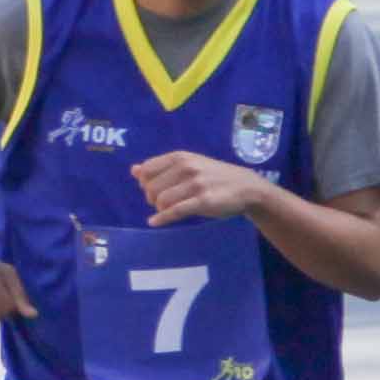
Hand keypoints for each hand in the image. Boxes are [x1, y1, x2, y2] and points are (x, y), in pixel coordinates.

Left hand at [132, 151, 269, 225]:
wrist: (246, 187)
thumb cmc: (213, 176)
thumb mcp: (188, 165)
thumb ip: (161, 168)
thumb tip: (133, 170)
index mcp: (180, 157)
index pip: (146, 171)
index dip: (145, 183)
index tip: (155, 190)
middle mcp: (186, 167)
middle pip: (150, 188)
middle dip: (152, 199)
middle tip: (164, 203)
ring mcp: (195, 184)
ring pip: (160, 201)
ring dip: (160, 209)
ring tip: (170, 209)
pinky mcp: (203, 201)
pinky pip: (174, 211)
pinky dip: (161, 219)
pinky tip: (155, 222)